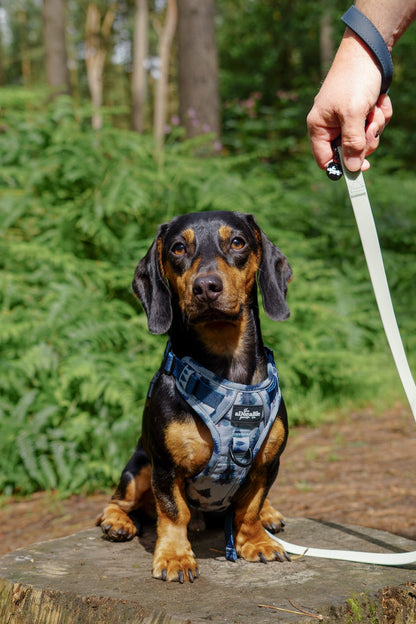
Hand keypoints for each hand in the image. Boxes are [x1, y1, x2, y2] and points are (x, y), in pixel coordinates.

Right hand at [307, 31, 392, 171]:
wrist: (369, 50)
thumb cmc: (354, 80)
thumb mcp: (352, 114)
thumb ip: (351, 143)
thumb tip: (352, 168)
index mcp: (319, 127)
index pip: (325, 159)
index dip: (342, 167)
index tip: (360, 169)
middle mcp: (331, 125)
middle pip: (349, 152)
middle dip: (365, 140)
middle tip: (370, 126)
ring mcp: (347, 118)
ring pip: (365, 138)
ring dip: (375, 125)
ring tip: (374, 107)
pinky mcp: (362, 111)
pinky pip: (374, 124)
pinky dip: (380, 114)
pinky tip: (379, 101)